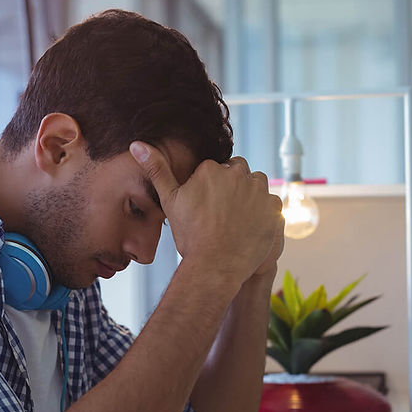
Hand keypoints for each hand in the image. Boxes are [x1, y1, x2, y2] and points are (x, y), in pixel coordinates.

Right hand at [130, 142, 282, 285]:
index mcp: (212, 169)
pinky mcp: (274, 208)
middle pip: (238, 173)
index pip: (216, 170)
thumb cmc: (190, 235)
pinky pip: (271, 205)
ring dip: (250, 198)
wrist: (215, 266)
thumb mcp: (170, 201)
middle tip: (222, 215)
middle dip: (233, 188)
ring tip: (236, 221)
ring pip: (256, 186)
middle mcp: (238, 174)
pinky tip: (249, 228)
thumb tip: (137, 144)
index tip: (207, 208)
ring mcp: (259, 190)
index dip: (211, 189)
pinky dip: (263, 214)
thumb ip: (157, 170)